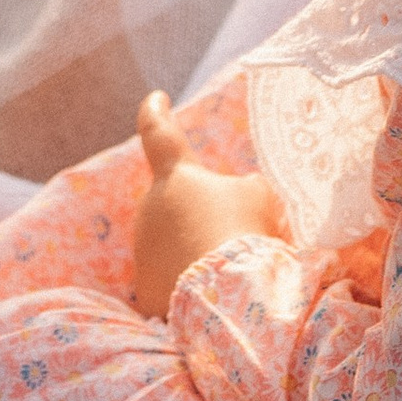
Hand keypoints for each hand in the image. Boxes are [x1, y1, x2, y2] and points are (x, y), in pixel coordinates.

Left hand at [130, 93, 283, 317]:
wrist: (229, 301)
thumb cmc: (245, 234)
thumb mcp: (258, 196)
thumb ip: (241, 188)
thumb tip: (236, 197)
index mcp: (176, 175)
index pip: (158, 132)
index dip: (157, 112)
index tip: (157, 99)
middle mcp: (150, 208)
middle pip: (175, 203)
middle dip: (198, 214)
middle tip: (233, 234)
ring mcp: (143, 250)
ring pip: (173, 244)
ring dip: (195, 250)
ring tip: (229, 270)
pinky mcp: (145, 290)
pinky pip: (170, 281)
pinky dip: (189, 285)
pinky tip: (214, 297)